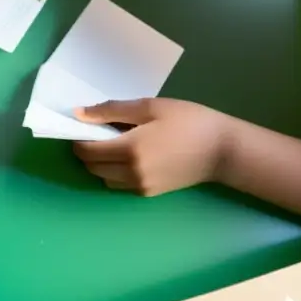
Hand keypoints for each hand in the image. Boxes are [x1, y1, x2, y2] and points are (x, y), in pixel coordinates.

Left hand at [72, 98, 230, 195]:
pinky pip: (120, 185)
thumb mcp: (149, 107)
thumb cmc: (188, 121)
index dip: (78, 138)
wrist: (222, 149)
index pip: (86, 151)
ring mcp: (140, 187)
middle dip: (89, 150)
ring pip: (103, 178)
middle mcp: (131, 173)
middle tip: (103, 131)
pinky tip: (133, 155)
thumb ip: (111, 110)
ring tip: (119, 143)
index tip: (86, 125)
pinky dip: (116, 172)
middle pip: (91, 166)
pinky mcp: (149, 193)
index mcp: (129, 149)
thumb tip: (79, 114)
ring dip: (101, 163)